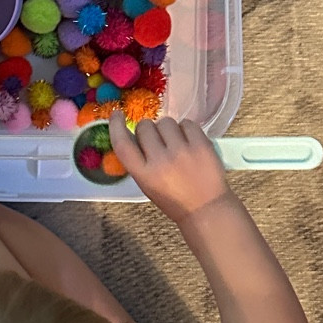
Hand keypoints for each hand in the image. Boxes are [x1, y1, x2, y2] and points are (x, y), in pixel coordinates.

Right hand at [110, 117, 231, 224]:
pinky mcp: (201, 145)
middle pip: (145, 127)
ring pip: (165, 122)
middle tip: (158, 141)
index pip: (122, 144)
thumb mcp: (147, 185)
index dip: (116, 126)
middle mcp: (160, 161)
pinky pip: (187, 123)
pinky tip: (189, 141)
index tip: (117, 114)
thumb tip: (134, 134)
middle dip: (148, 130)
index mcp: (144, 174)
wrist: (206, 208)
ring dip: (168, 129)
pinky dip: (186, 129)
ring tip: (176, 142)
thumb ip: (139, 161)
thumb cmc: (174, 200)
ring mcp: (181, 151)